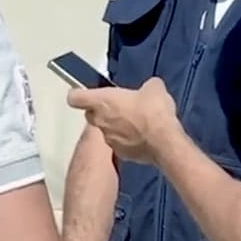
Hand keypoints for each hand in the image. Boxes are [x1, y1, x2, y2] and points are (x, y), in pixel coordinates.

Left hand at [66, 78, 180, 164]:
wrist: (165, 142)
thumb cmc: (153, 112)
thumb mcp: (154, 88)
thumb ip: (145, 86)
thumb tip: (150, 88)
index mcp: (102, 101)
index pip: (75, 97)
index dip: (78, 93)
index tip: (84, 92)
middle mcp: (100, 121)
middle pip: (90, 114)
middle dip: (102, 110)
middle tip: (119, 106)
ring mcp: (109, 139)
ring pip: (106, 130)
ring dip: (116, 126)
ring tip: (136, 122)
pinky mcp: (121, 153)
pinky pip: (120, 144)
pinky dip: (127, 140)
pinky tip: (143, 136)